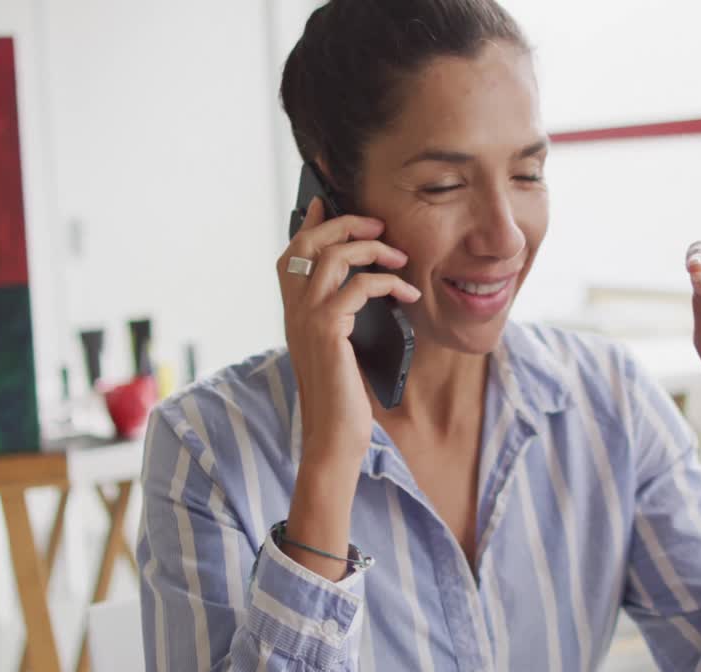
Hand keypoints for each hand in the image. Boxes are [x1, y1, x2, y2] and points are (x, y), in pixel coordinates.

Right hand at [277, 197, 420, 576]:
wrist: (333, 440)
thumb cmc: (342, 400)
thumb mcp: (339, 351)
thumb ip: (342, 318)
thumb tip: (365, 289)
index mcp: (293, 313)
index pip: (291, 253)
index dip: (310, 223)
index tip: (330, 202)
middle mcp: (292, 310)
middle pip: (309, 242)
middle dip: (346, 223)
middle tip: (379, 225)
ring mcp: (306, 319)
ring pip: (333, 255)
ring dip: (371, 247)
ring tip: (399, 256)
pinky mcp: (328, 330)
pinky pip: (358, 286)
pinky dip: (388, 282)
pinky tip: (408, 294)